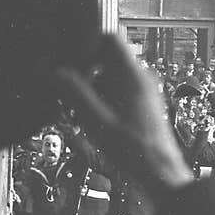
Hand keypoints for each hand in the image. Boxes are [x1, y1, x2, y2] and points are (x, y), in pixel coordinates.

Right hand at [55, 35, 193, 195]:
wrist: (160, 176)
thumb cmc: (134, 152)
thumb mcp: (96, 121)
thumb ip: (74, 93)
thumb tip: (54, 72)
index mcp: (132, 76)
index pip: (109, 39)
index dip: (86, 45)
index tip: (69, 61)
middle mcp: (141, 79)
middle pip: (107, 59)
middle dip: (85, 72)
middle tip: (68, 91)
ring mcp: (143, 92)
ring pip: (111, 77)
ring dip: (91, 89)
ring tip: (77, 112)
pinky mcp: (142, 106)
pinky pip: (117, 93)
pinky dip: (101, 101)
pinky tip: (91, 122)